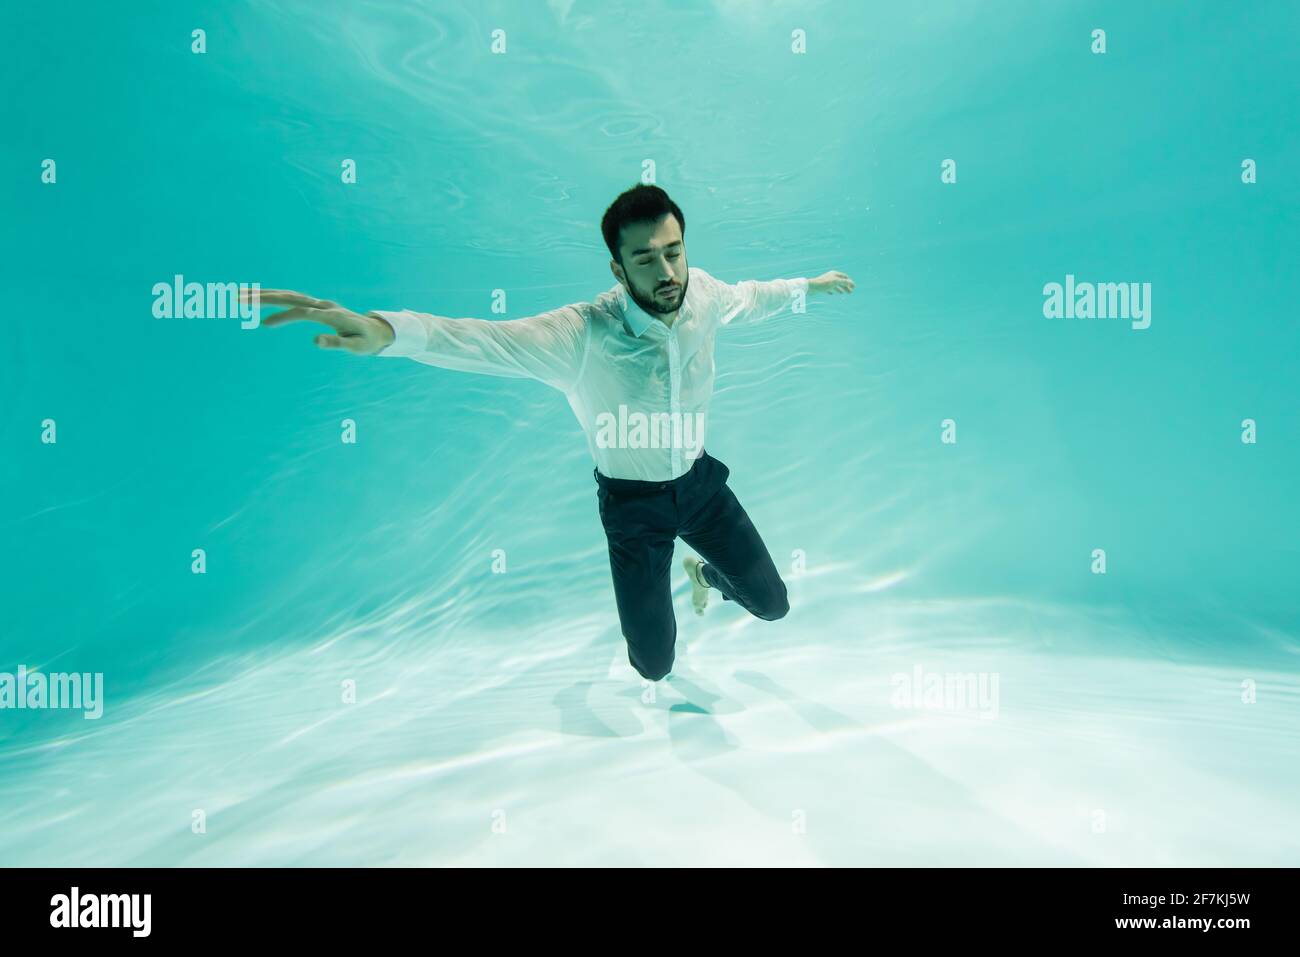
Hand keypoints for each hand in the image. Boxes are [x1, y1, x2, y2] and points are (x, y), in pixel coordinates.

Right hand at [241, 289, 394, 353]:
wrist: (376, 330)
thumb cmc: (366, 341)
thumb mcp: (356, 347)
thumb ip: (337, 343)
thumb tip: (314, 341)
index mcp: (331, 315)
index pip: (303, 313)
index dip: (284, 317)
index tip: (264, 324)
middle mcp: (323, 305)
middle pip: (290, 297)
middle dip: (265, 298)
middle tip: (240, 299)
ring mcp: (318, 303)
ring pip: (288, 295)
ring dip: (264, 294)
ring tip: (240, 295)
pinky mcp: (315, 305)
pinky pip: (291, 299)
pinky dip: (274, 297)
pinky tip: (258, 299)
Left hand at [810, 271, 854, 294]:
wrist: (811, 287)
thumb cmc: (823, 284)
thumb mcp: (836, 282)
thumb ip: (844, 282)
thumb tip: (852, 283)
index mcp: (834, 274)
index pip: (844, 277)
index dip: (849, 282)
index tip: (854, 287)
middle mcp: (831, 277)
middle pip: (841, 281)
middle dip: (846, 286)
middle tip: (850, 293)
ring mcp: (827, 281)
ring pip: (835, 285)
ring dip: (840, 289)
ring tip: (844, 293)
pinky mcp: (822, 287)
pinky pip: (829, 289)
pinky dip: (832, 291)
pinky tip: (833, 294)